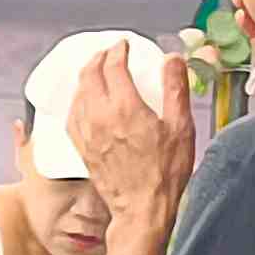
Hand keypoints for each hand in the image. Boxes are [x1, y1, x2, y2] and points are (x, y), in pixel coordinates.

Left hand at [75, 46, 195, 222]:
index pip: (113, 66)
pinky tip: (84, 101)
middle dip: (98, 58)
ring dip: (86, 77)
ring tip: (95, 72)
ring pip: (78, 93)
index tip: (124, 46)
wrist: (142, 208)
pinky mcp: (82, 147)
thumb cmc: (165, 173)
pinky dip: (77, 100)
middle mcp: (100, 115)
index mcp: (125, 106)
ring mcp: (87, 132)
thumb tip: (173, 60)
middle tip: (108, 53)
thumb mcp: (181, 127)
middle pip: (90, 74)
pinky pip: (72, 115)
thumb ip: (175, 89)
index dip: (118, 51)